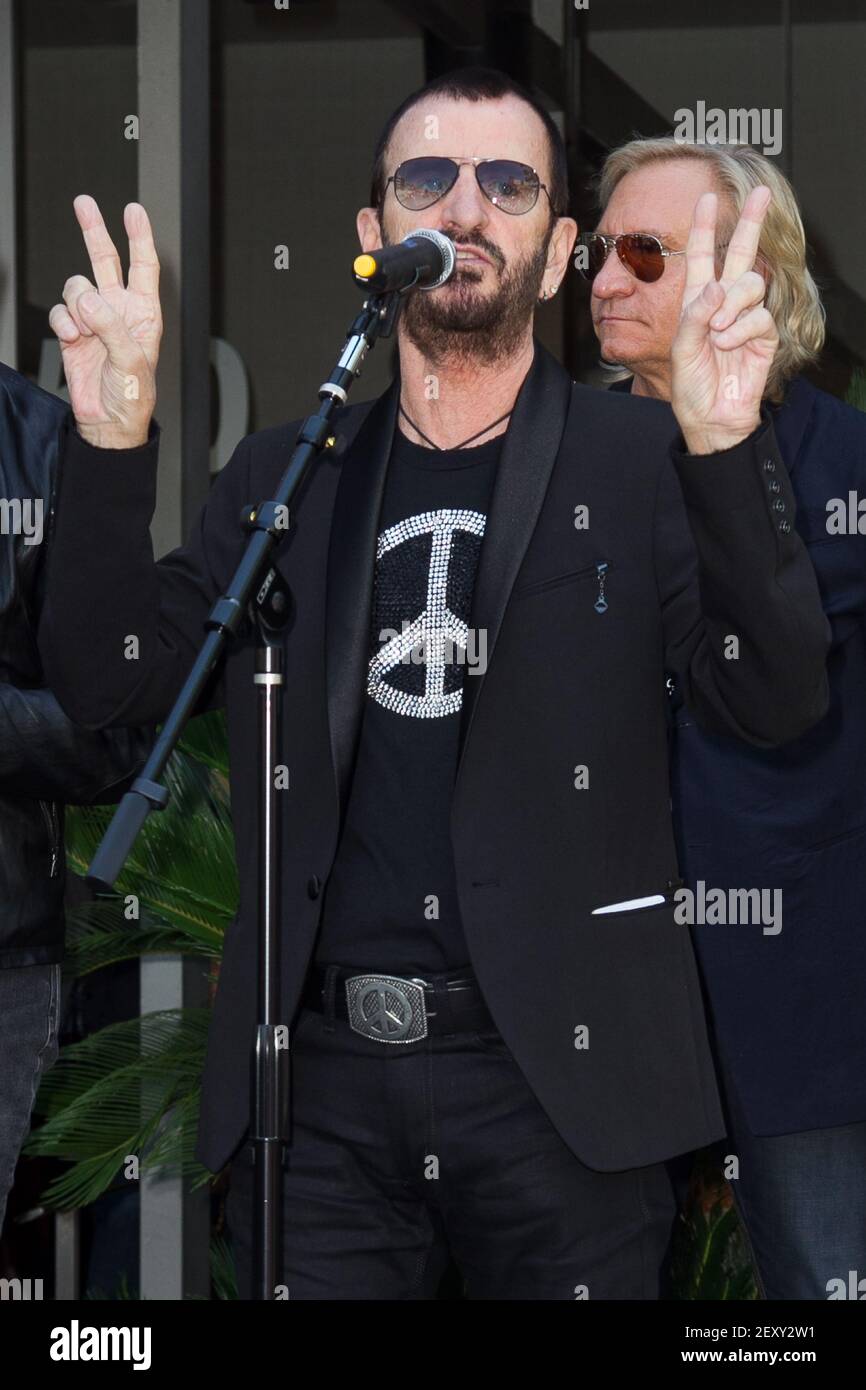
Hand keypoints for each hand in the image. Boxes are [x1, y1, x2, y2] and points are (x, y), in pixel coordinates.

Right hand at [49, 196, 161, 448]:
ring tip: (86, 331)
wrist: (107, 421)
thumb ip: (111, 326)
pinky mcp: (72, 331)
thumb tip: (87, 300)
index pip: (143, 266)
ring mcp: (94, 319)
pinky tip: (74, 340)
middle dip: (94, 231)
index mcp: (144, 313)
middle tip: (84, 203)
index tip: (134, 210)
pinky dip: (64, 324)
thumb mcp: (131, 360)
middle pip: (105, 260)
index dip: (139, 237)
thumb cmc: (132, 396)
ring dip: (77, 305)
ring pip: (76, 286)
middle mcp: (118, 310)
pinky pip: (60, 311)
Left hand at [671, 185, 777, 454]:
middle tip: (760, 193)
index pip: (700, 256)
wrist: (711, 417)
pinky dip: (741, 329)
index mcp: (697, 301)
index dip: (703, 227)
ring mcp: (745, 317)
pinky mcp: (764, 334)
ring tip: (718, 331)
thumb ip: (694, 316)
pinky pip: (759, 315)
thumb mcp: (681, 349)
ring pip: (751, 283)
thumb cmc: (690, 386)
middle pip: (740, 253)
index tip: (707, 196)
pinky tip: (728, 345)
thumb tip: (717, 288)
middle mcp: (723, 303)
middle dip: (750, 222)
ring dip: (732, 304)